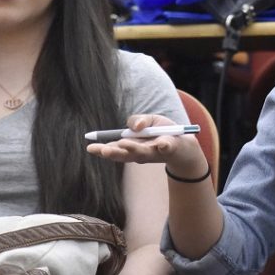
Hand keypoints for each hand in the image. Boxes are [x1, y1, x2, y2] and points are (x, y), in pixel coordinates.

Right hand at [86, 114, 205, 177]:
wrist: (185, 144)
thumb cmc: (163, 132)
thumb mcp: (149, 121)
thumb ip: (138, 120)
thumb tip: (136, 126)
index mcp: (131, 147)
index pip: (113, 149)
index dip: (101, 149)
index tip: (89, 148)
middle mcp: (140, 153)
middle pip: (125, 154)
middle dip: (114, 152)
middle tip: (103, 150)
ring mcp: (155, 152)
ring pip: (143, 152)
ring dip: (134, 148)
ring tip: (125, 145)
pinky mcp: (170, 149)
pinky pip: (167, 147)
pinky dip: (164, 146)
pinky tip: (162, 145)